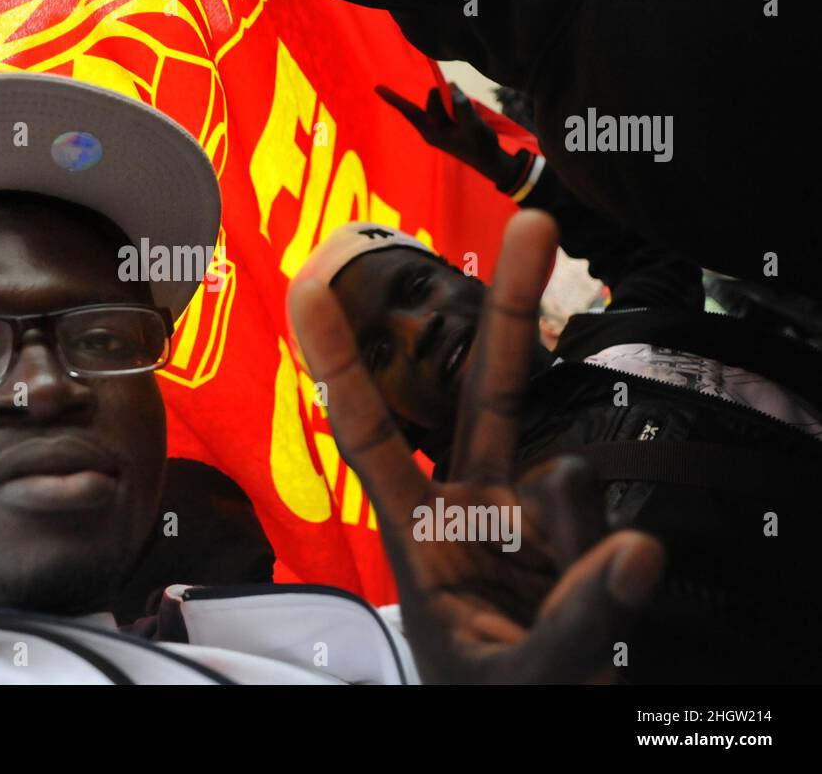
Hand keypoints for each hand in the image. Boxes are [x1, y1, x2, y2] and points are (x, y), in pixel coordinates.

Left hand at [289, 210, 664, 682]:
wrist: (531, 723)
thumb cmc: (493, 697)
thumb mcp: (519, 674)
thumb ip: (575, 616)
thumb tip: (636, 547)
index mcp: (420, 535)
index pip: (372, 434)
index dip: (342, 362)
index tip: (312, 287)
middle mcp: (472, 510)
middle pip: (489, 394)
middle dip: (511, 309)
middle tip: (534, 225)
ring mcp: (528, 522)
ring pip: (566, 485)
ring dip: (575, 544)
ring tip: (572, 612)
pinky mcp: (579, 542)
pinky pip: (606, 533)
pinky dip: (611, 568)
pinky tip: (605, 599)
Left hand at [376, 82, 518, 187]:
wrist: (489, 160)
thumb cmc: (481, 146)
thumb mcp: (475, 127)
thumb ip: (463, 108)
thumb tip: (452, 88)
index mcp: (431, 132)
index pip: (409, 111)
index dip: (394, 98)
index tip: (376, 87)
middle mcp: (430, 128)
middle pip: (432, 100)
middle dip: (446, 96)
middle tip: (463, 106)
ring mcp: (438, 125)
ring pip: (442, 100)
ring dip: (454, 101)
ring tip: (469, 118)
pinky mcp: (447, 122)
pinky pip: (446, 104)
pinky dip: (454, 100)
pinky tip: (462, 106)